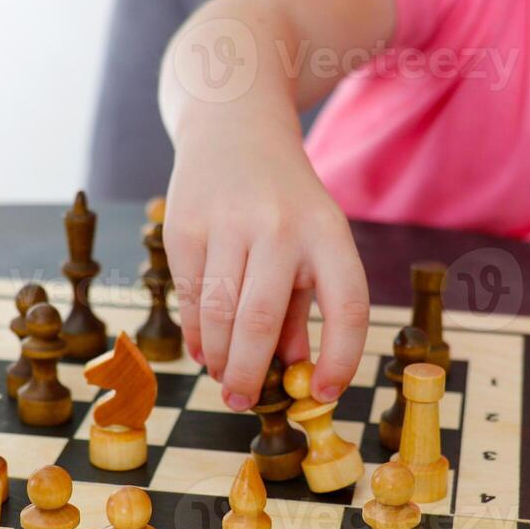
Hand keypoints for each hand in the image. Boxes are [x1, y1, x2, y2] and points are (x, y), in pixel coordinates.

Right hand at [164, 117, 369, 411]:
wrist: (233, 126)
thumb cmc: (284, 202)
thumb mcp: (313, 242)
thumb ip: (304, 307)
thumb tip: (294, 373)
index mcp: (327, 232)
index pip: (345, 307)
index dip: (340, 359)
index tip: (324, 394)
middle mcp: (278, 226)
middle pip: (261, 322)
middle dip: (251, 375)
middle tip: (244, 402)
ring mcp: (226, 223)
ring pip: (218, 316)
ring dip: (220, 360)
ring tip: (226, 380)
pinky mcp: (183, 226)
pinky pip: (189, 297)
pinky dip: (197, 333)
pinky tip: (205, 349)